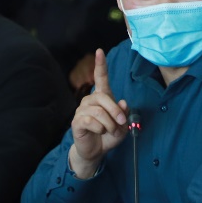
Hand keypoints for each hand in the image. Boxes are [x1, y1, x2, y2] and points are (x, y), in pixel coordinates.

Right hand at [68, 49, 127, 178]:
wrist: (97, 151)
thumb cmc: (109, 135)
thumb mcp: (123, 126)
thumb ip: (124, 114)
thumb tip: (123, 103)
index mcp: (102, 97)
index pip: (101, 78)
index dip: (101, 65)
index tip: (100, 51)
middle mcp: (90, 100)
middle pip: (103, 98)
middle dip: (116, 112)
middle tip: (122, 123)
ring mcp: (82, 110)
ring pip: (99, 112)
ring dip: (109, 124)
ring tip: (110, 131)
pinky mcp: (77, 121)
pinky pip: (91, 121)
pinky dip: (100, 129)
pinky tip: (100, 132)